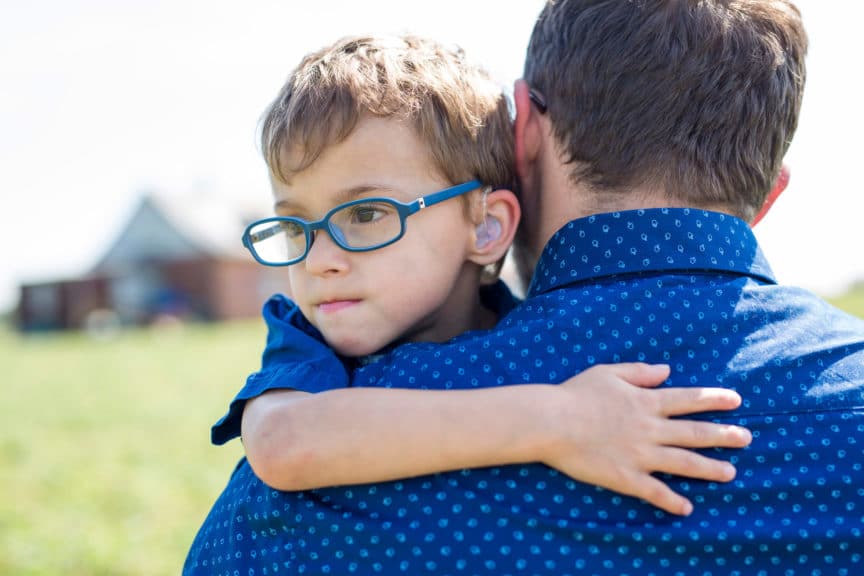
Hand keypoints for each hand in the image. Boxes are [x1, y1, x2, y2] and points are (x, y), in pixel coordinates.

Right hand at [541, 363, 750, 515]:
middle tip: (747, 438)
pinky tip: (687, 508)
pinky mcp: (625, 477)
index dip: (714, 399)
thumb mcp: (608, 373)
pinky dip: (672, 501)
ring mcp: (640, 455)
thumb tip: (667, 371)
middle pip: (694, 433)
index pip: (688, 399)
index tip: (736, 400)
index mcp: (646, 402)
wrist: (551, 421)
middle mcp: (649, 429)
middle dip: (724, 435)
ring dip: (710, 468)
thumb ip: (640, 372)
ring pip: (684, 463)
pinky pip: (654, 492)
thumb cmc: (575, 394)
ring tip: (731, 473)